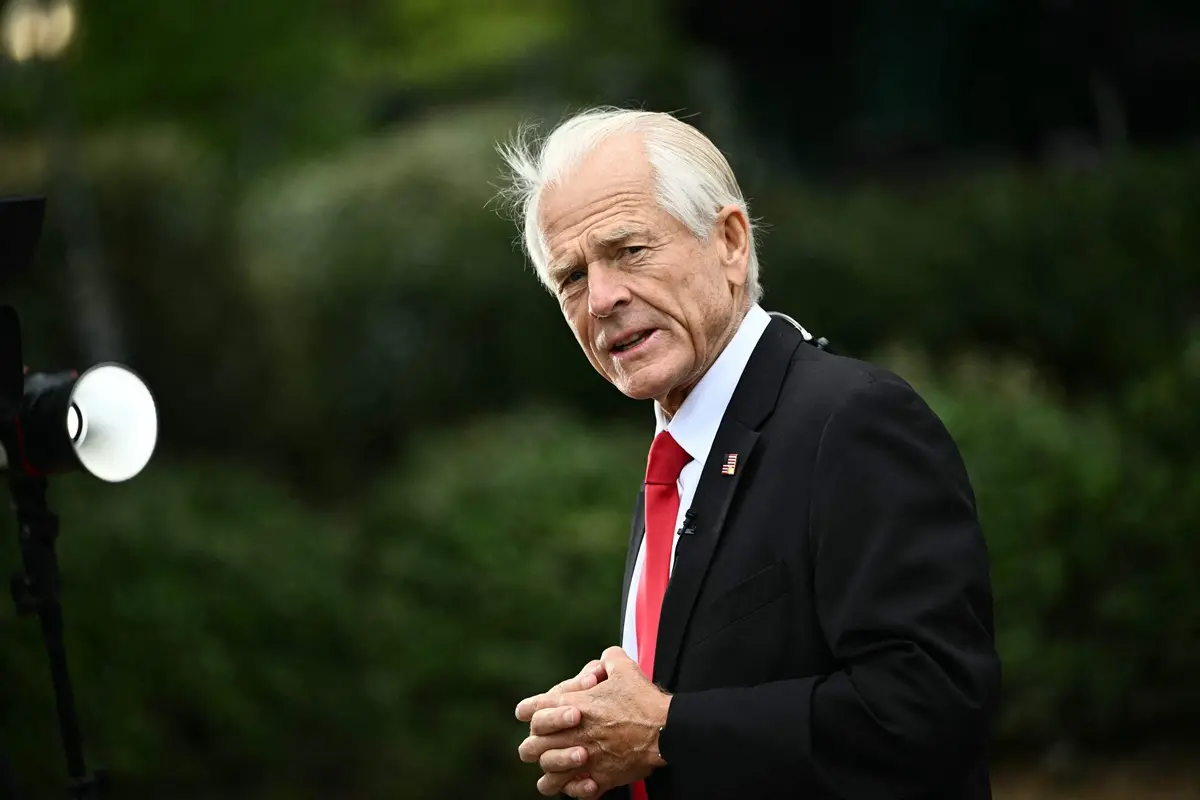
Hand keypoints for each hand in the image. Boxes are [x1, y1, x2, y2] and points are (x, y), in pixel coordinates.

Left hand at [518, 646, 670, 797]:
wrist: (665, 731)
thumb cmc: (643, 700)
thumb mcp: (624, 669)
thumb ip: (608, 660)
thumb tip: (605, 659)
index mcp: (571, 706)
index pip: (529, 710)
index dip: (529, 710)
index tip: (532, 713)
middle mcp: (571, 735)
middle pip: (531, 747)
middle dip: (537, 742)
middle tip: (549, 739)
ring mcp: (584, 761)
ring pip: (547, 775)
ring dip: (552, 768)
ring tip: (562, 762)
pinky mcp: (600, 779)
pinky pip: (575, 792)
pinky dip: (575, 788)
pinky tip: (583, 779)